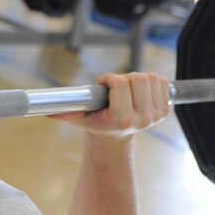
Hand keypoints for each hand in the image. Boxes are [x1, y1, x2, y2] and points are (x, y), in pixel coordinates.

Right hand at [51, 72, 170, 137]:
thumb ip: (67, 113)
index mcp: (122, 120)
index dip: (110, 78)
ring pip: (151, 78)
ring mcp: (155, 116)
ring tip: (127, 91)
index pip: (121, 84)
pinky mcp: (164, 111)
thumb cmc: (97, 123)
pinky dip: (151, 82)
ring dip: (137, 79)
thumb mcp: (81, 118)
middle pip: (138, 78)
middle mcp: (142, 120)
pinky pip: (162, 82)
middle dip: (124, 78)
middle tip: (116, 88)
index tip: (104, 83)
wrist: (116, 136)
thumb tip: (49, 112)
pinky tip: (140, 93)